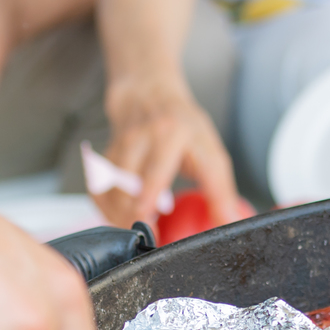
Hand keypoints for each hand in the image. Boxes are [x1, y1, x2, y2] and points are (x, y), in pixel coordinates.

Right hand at [103, 76, 244, 227]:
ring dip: (120, 214)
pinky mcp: (104, 157)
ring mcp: (117, 147)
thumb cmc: (183, 126)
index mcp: (170, 134)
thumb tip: (230, 222)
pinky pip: (99, 189)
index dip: (149, 195)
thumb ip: (220, 190)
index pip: (156, 168)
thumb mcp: (210, 151)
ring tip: (139, 228)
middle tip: (149, 235)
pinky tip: (122, 216)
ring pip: (109, 187)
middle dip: (132, 213)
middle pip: (126, 181)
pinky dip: (108, 208)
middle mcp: (140, 138)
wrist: (147, 94)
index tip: (147, 218)